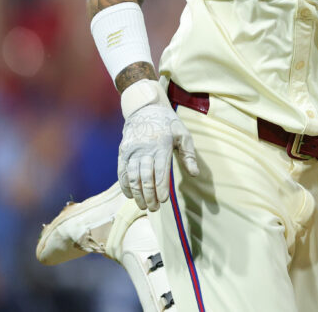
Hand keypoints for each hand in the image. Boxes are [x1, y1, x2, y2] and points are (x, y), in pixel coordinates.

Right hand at [117, 80, 198, 211]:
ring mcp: (131, 151)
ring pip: (132, 177)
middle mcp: (144, 148)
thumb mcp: (183, 135)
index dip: (161, 187)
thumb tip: (195, 174)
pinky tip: (131, 196)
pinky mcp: (122, 152)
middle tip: (154, 209)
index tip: (163, 201)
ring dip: (137, 194)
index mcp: (161, 144)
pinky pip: (122, 172)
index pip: (160, 170)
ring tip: (144, 206)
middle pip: (145, 177)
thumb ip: (189, 155)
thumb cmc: (168, 124)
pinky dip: (125, 185)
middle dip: (149, 195)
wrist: (144, 109)